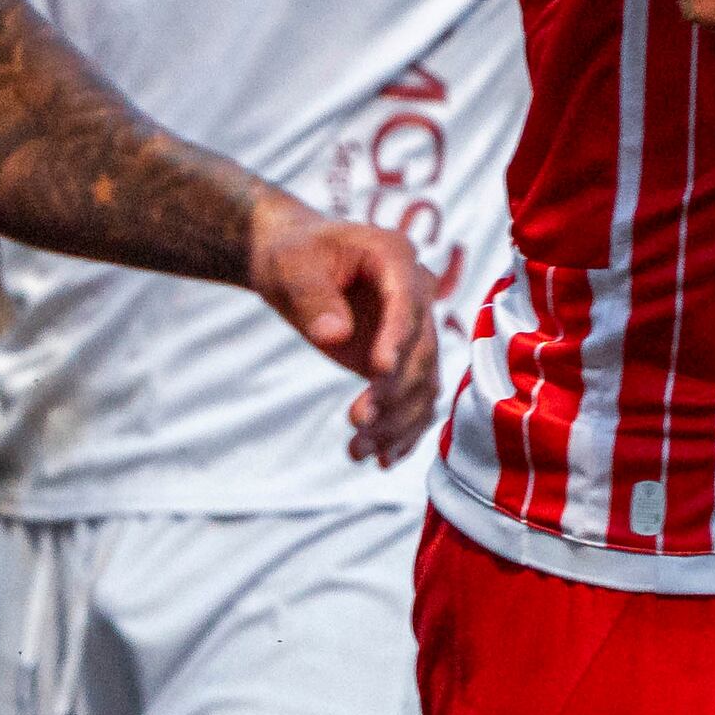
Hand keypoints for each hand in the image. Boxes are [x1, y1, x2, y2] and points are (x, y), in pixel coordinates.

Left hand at [249, 196, 440, 462]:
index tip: (378, 373)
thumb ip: (314, 297)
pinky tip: (382, 459)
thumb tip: (335, 336)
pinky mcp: (403, 359)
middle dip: (393, 391)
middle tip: (356, 421)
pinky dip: (403, 430)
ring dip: (396, 421)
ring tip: (357, 450)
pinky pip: (415, 398)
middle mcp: (416, 294)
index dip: (397, 339)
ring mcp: (413, 330)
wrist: (296, 263)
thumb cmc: (294, 255)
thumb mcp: (292, 267)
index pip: (407, 303)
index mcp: (396, 257)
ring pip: (422, 382)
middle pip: (421, 350)